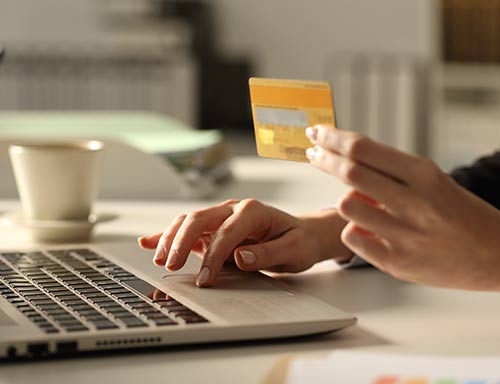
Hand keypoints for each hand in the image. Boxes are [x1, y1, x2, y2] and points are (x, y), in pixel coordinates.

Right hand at [138, 199, 351, 286]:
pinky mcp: (213, 229)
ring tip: (160, 261)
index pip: (227, 232)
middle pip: (199, 219)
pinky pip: (187, 229)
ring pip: (188, 221)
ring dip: (171, 239)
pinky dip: (166, 235)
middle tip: (171, 267)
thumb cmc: (298, 241)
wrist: (300, 234)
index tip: (205, 279)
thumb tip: (240, 256)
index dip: (213, 256)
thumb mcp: (293, 250)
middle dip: (181, 242)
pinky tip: (148, 242)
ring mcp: (221, 217)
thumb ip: (267, 253)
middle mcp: (233, 209)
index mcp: (253, 211)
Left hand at [306, 125, 499, 289]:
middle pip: (349, 172)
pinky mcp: (396, 262)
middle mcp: (413, 202)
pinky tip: (368, 229)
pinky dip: (353, 229)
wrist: (494, 255)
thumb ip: (391, 171)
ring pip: (346, 205)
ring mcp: (404, 235)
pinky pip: (351, 237)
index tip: (317, 132)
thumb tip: (344, 157)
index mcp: (424, 175)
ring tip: (362, 203)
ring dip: (346, 199)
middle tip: (313, 153)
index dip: (332, 138)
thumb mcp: (433, 180)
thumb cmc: (460, 213)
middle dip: (324, 158)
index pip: (363, 148)